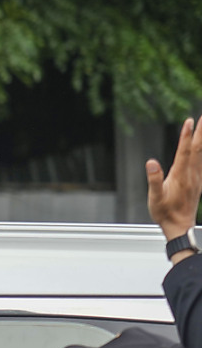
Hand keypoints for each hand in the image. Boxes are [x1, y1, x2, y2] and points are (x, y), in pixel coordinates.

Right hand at [146, 116, 201, 239]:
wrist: (178, 227)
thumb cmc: (164, 213)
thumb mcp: (155, 197)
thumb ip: (153, 180)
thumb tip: (151, 162)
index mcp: (181, 176)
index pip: (185, 151)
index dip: (186, 135)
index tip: (190, 121)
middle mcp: (191, 175)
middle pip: (198, 149)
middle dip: (201, 133)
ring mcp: (196, 179)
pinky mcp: (197, 183)